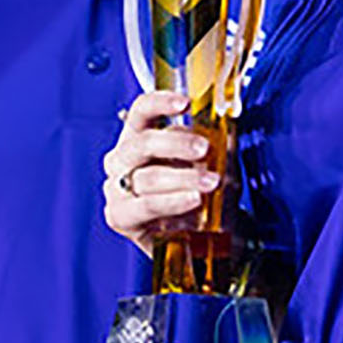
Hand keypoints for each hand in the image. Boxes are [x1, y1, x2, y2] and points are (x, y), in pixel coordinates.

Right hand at [100, 89, 220, 255]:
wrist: (200, 240)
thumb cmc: (200, 196)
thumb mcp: (212, 165)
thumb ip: (214, 145)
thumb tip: (225, 125)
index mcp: (138, 138)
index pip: (141, 111)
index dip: (160, 102)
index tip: (185, 103)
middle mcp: (121, 160)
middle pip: (141, 143)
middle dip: (175, 143)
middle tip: (204, 149)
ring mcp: (116, 188)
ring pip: (147, 177)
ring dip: (184, 178)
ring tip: (210, 182)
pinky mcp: (119, 216)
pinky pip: (146, 206)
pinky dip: (172, 202)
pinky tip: (192, 200)